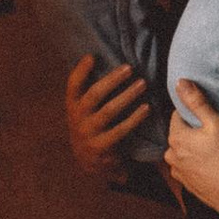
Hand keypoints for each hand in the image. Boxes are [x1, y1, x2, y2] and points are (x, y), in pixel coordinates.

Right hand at [64, 53, 151, 182]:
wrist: (89, 161)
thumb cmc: (92, 126)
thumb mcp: (84, 110)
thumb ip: (92, 91)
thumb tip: (105, 61)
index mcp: (72, 105)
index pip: (73, 84)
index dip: (81, 70)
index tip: (92, 56)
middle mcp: (77, 118)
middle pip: (94, 95)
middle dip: (112, 80)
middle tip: (129, 68)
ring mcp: (88, 133)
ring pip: (109, 111)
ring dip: (127, 95)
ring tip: (142, 84)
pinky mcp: (101, 146)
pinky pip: (120, 130)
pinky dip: (134, 118)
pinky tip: (146, 108)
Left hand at [166, 83, 218, 218]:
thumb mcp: (216, 123)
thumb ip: (196, 102)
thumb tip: (180, 83)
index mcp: (175, 138)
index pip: (178, 115)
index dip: (194, 114)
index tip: (208, 119)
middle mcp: (172, 157)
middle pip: (180, 135)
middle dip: (193, 133)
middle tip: (214, 135)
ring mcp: (179, 173)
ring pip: (184, 153)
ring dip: (195, 150)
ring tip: (215, 152)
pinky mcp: (188, 186)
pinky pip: (190, 168)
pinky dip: (198, 165)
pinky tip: (213, 166)